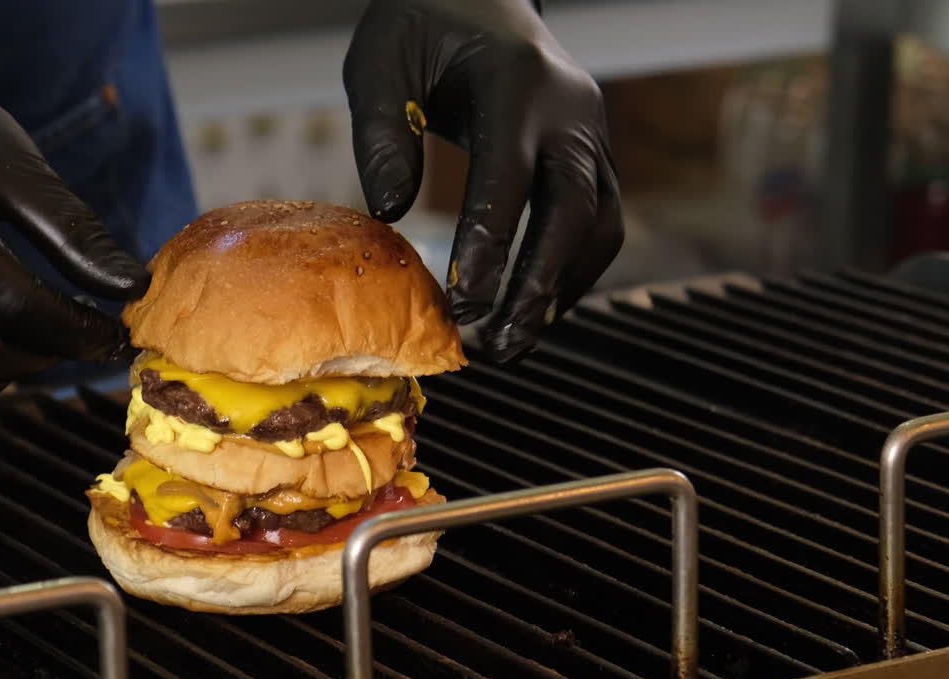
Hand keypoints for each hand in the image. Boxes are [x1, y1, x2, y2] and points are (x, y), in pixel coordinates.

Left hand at [344, 0, 623, 361]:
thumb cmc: (424, 25)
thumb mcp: (381, 64)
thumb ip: (381, 134)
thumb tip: (390, 210)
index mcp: (517, 82)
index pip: (510, 175)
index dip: (490, 245)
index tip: (463, 304)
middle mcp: (571, 110)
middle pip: (574, 213)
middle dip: (536, 288)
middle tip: (493, 345)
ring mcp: (592, 133)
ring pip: (599, 228)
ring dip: (559, 293)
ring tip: (509, 342)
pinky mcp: (595, 156)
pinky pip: (597, 225)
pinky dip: (569, 274)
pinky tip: (530, 309)